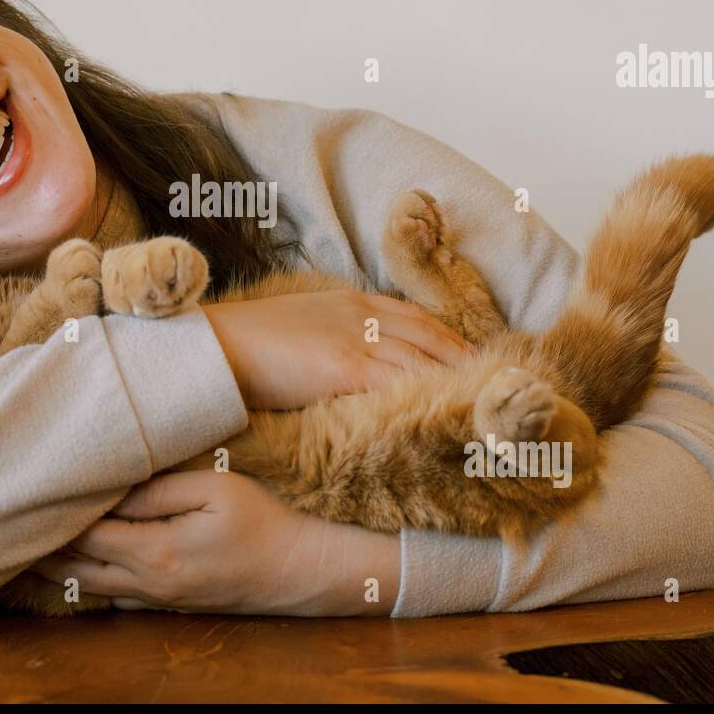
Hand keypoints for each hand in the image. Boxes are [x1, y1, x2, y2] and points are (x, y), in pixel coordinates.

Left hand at [28, 469, 401, 615]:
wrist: (294, 570)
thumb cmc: (259, 521)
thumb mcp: (213, 489)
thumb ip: (158, 491)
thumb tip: (112, 489)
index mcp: (155, 551)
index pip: (86, 535)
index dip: (54, 515)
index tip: (27, 491)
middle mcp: (147, 582)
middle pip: (75, 567)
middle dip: (39, 546)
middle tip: (5, 520)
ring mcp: (156, 597)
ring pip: (88, 587)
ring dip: (55, 566)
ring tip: (20, 546)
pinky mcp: (166, 602)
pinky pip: (111, 595)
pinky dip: (84, 580)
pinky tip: (70, 567)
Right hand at [201, 290, 472, 409]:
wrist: (215, 345)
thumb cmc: (246, 344)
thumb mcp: (299, 328)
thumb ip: (331, 339)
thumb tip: (349, 366)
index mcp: (349, 301)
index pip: (415, 318)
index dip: (449, 338)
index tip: (473, 359)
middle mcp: (360, 314)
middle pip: (430, 335)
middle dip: (466, 358)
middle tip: (499, 383)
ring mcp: (354, 339)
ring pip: (421, 359)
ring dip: (459, 380)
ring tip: (488, 402)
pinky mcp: (344, 366)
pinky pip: (398, 381)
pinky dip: (427, 396)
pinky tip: (447, 412)